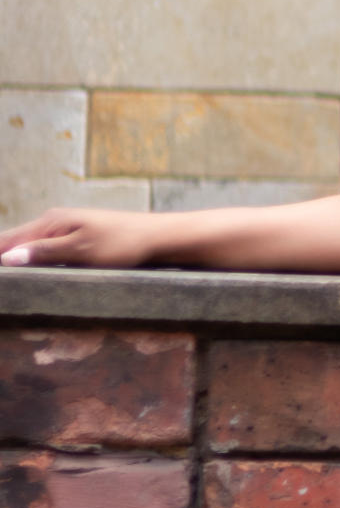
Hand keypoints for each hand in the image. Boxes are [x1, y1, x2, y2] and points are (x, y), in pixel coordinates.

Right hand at [0, 209, 158, 269]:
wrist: (156, 237)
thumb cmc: (122, 243)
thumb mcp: (81, 250)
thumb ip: (44, 252)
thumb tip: (7, 257)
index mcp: (50, 222)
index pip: (6, 240)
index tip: (2, 280)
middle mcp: (52, 223)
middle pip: (14, 243)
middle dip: (4, 259)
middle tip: (5, 285)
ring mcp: (64, 231)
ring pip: (29, 247)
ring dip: (17, 261)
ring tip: (12, 280)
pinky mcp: (75, 240)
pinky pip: (44, 251)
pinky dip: (34, 261)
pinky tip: (30, 272)